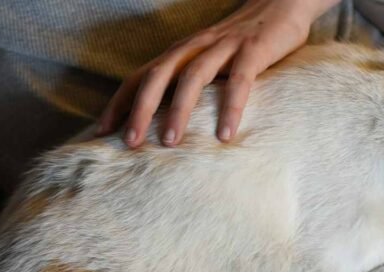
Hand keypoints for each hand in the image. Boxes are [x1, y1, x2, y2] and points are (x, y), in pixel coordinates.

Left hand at [96, 0, 337, 147]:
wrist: (281, 3)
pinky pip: (240, 81)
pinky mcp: (253, 50)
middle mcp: (196, 47)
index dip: (119, 103)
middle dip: (141, 110)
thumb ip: (190, 84)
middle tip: (130, 145)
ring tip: (171, 143)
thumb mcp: (209, 60)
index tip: (102, 133)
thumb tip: (167, 122)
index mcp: (181, 52)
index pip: (140, 77)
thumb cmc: (243, 42)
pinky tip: (225, 135)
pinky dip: (231, 108)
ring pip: (192, 77)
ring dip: (179, 111)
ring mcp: (224, 47)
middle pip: (158, 76)